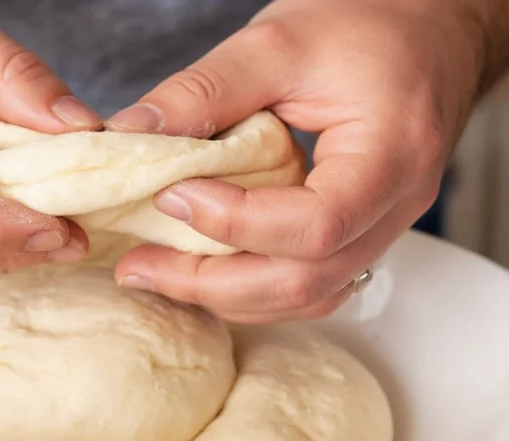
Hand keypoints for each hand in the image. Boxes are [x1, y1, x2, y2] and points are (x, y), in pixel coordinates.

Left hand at [107, 0, 489, 322]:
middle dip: (212, 283)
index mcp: (391, 152)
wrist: (424, 32)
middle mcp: (396, 206)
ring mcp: (382, 228)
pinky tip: (206, 272)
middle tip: (141, 267)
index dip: (236, 222)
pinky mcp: (361, 235)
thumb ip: (205, 90)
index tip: (170, 198)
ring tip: (159, 274)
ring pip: (306, 296)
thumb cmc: (366, 25)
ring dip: (226, 296)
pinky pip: (310, 286)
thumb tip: (134, 133)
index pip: (318, 221)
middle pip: (307, 280)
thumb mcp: (279, 43)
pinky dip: (253, 290)